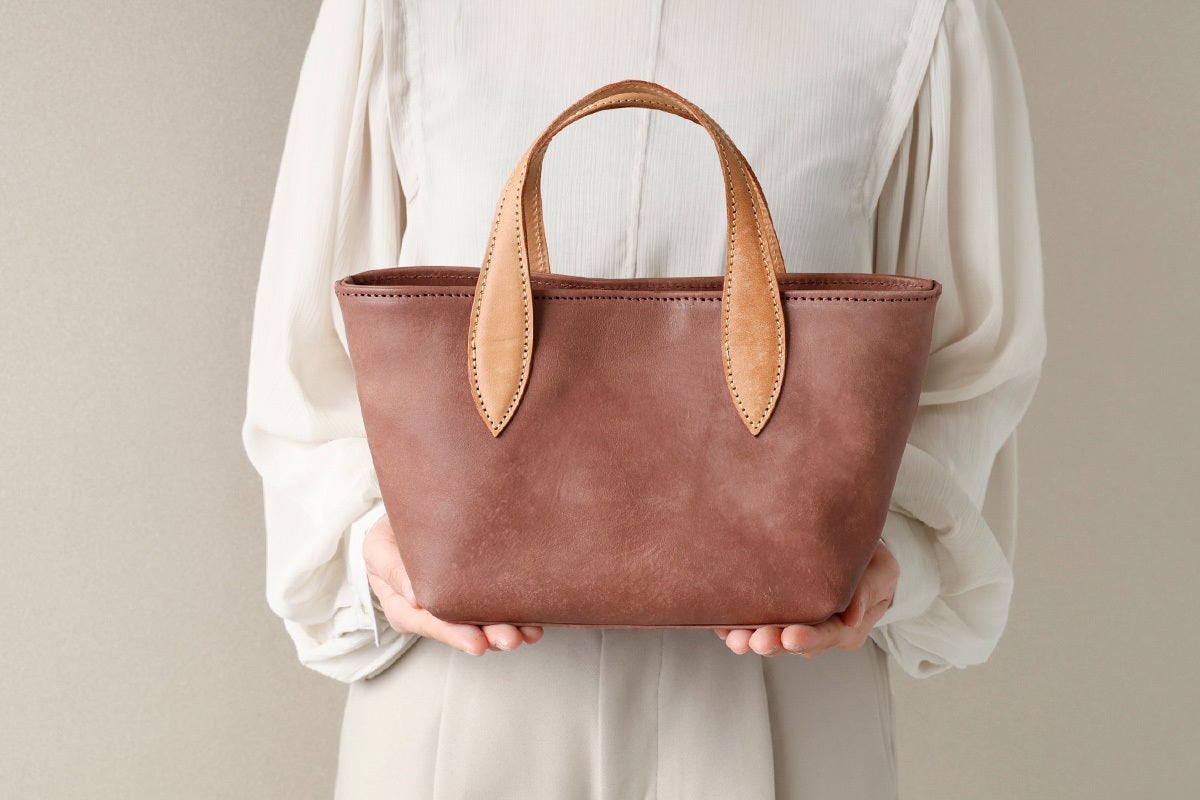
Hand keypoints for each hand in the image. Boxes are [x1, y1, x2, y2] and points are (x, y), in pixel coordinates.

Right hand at [363, 513, 544, 655]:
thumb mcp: (379, 548)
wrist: (413, 520)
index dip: (453, 633)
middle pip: (461, 629)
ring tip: (528, 633)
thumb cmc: (393, 535)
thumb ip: (392, 569)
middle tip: (510, 639)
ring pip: (482, 624)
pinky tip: (534, 623)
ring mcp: (455, 608)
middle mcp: (431, 614)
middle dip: (488, 636)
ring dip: (506, 629)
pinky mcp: (476, 597)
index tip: (476, 642)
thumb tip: (414, 598)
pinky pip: (496, 610)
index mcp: (403, 607)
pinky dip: (517, 616)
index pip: (429, 624)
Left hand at [715, 539, 898, 657]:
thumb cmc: (867, 559)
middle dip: (774, 643)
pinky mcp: (772, 615)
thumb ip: (869, 591)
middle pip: (795, 643)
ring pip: (771, 638)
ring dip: (751, 639)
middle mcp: (819, 632)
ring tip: (734, 638)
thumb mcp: (881, 570)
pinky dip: (735, 627)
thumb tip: (851, 618)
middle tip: (756, 640)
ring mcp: (794, 625)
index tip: (790, 637)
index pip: (830, 636)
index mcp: (848, 626)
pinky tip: (720, 625)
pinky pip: (752, 625)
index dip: (809, 638)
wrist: (846, 547)